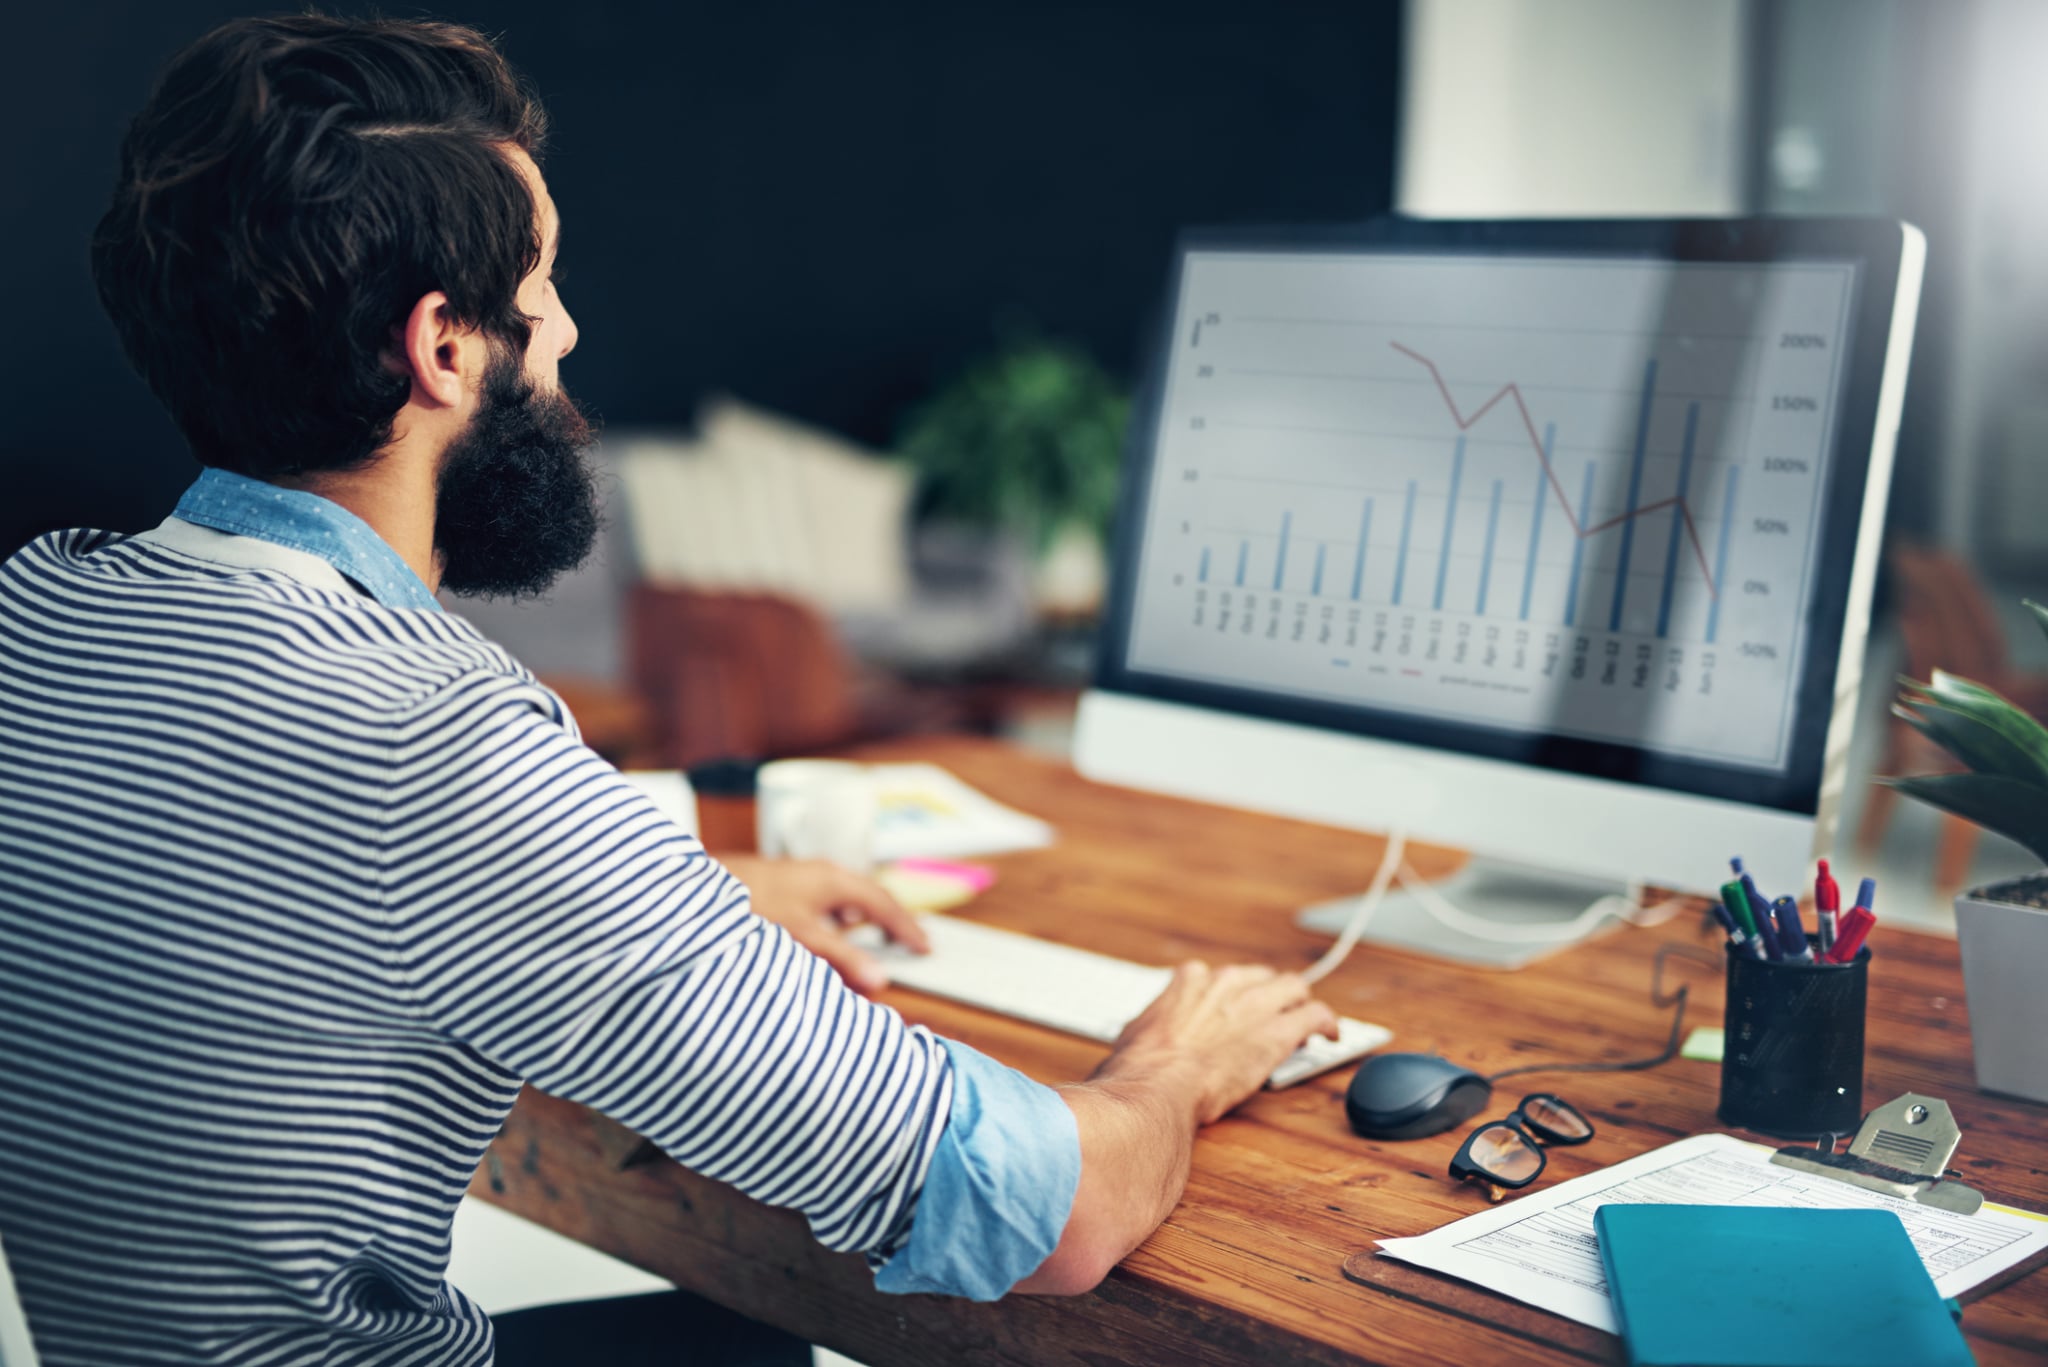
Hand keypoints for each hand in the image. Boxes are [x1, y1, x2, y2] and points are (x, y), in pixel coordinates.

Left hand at [718, 855, 927, 994]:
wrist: (697, 889)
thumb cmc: (749, 905)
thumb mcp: (802, 936)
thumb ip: (841, 960)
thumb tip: (879, 980)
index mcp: (833, 879)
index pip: (883, 903)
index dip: (905, 927)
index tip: (924, 948)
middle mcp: (821, 873)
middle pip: (867, 896)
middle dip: (888, 921)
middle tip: (907, 944)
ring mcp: (801, 877)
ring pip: (843, 899)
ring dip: (861, 920)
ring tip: (872, 943)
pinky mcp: (782, 886)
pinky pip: (823, 903)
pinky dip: (836, 921)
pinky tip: (825, 937)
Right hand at [1096, 963, 1337, 1124]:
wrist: (1157, 1089)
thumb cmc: (1139, 1073)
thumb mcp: (1134, 1039)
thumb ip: (1147, 1033)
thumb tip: (1138, 1048)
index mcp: (1187, 983)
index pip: (1215, 978)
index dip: (1227, 997)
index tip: (1229, 1012)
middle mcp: (1224, 984)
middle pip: (1258, 978)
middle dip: (1267, 995)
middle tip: (1272, 1015)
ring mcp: (1254, 1004)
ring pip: (1293, 987)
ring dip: (1300, 1002)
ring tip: (1306, 1020)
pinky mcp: (1279, 1031)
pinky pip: (1315, 1015)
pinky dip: (1327, 1023)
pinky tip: (1330, 1035)